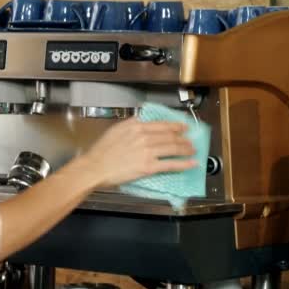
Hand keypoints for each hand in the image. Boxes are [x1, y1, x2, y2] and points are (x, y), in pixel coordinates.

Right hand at [81, 118, 196, 186]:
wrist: (95, 167)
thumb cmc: (102, 151)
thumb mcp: (116, 130)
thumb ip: (131, 123)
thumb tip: (142, 120)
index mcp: (137, 127)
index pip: (162, 125)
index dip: (176, 126)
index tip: (184, 127)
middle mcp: (145, 137)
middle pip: (170, 136)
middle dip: (183, 138)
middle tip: (190, 140)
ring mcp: (148, 152)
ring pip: (173, 148)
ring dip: (186, 149)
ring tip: (192, 150)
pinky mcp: (149, 167)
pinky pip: (170, 164)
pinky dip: (184, 164)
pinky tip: (192, 163)